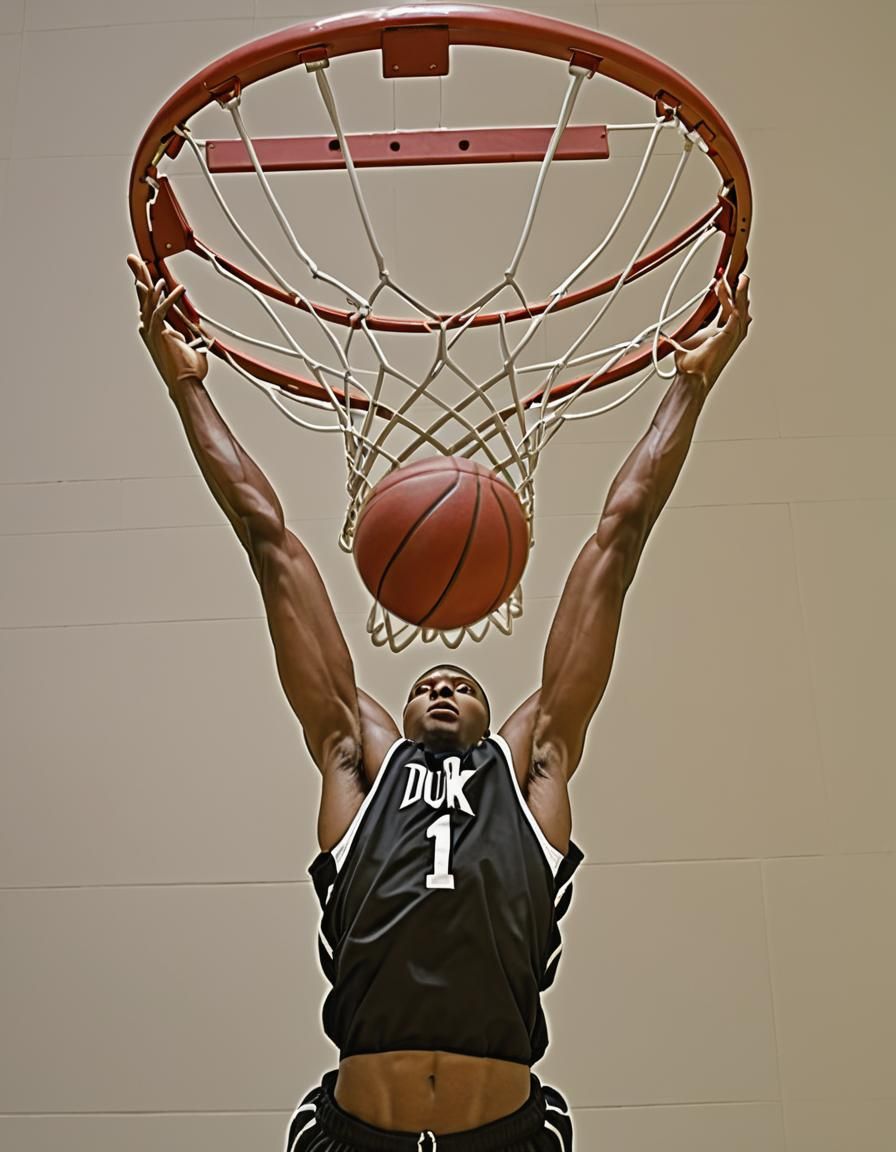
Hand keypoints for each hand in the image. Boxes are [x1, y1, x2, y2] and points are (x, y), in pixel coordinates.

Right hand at [128, 255, 207, 386]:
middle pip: (142, 298)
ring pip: (147, 301)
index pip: (147, 304)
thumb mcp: (193, 347)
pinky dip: (169, 299)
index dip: (145, 288)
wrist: (186, 383)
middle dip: (138, 276)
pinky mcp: (159, 333)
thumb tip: (203, 336)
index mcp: (153, 331)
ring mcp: (151, 332)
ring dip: (149, 282)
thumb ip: (195, 339)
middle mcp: (149, 330)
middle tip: (134, 260)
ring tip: (148, 267)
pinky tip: (177, 289)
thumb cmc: (189, 370)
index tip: (142, 274)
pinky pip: (161, 311)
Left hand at [668, 273, 750, 389]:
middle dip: (737, 289)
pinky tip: (723, 287)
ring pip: (740, 306)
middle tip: (736, 274)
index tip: (719, 281)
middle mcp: (731, 333)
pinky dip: (727, 298)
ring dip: (737, 290)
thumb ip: (677, 337)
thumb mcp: (683, 343)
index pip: (728, 309)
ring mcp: (733, 334)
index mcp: (721, 333)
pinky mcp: (731, 334)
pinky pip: (733, 311)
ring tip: (737, 276)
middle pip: (739, 305)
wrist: (693, 376)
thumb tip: (663, 335)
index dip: (725, 294)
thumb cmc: (690, 366)